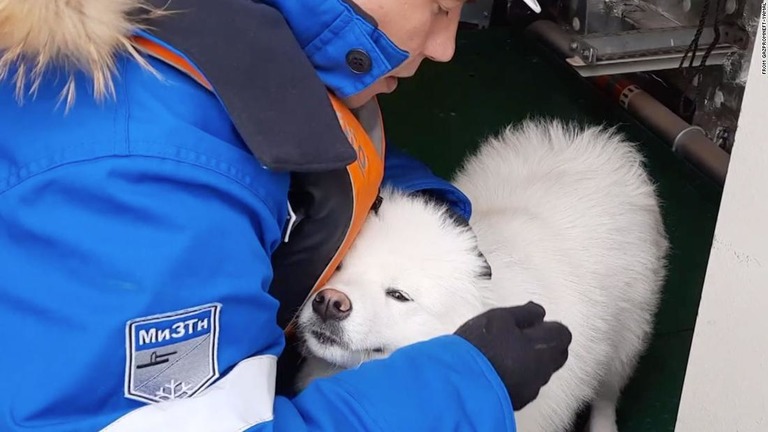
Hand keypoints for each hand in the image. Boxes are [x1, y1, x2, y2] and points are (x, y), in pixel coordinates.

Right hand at [454, 301, 571, 410]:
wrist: (460, 384)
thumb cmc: (480, 347)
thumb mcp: (499, 318)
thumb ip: (524, 313)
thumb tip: (539, 313)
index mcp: (542, 347)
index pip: (562, 335)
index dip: (550, 326)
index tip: (534, 323)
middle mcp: (542, 370)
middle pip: (558, 355)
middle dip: (547, 344)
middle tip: (525, 337)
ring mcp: (531, 388)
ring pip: (542, 370)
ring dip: (533, 360)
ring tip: (507, 353)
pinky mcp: (518, 401)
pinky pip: (527, 384)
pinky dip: (520, 375)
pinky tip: (501, 369)